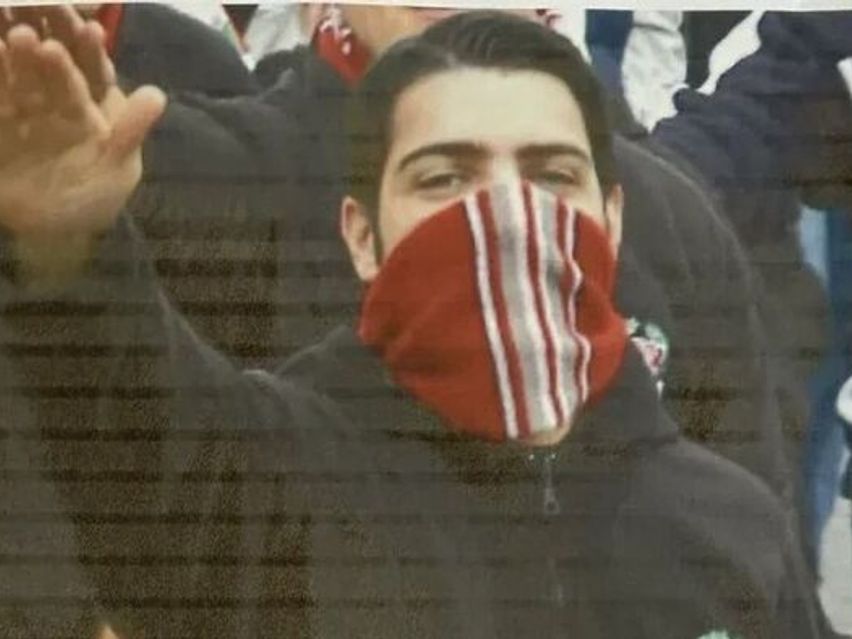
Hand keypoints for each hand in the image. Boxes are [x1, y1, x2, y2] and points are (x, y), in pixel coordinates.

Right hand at [0, 22, 164, 238]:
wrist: (52, 232)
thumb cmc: (91, 197)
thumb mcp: (116, 168)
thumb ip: (131, 131)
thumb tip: (158, 95)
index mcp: (90, 105)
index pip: (92, 71)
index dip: (92, 51)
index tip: (92, 29)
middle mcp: (54, 100)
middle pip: (50, 65)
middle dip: (46, 48)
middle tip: (38, 33)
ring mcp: (21, 109)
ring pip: (18, 77)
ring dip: (16, 58)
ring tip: (18, 39)